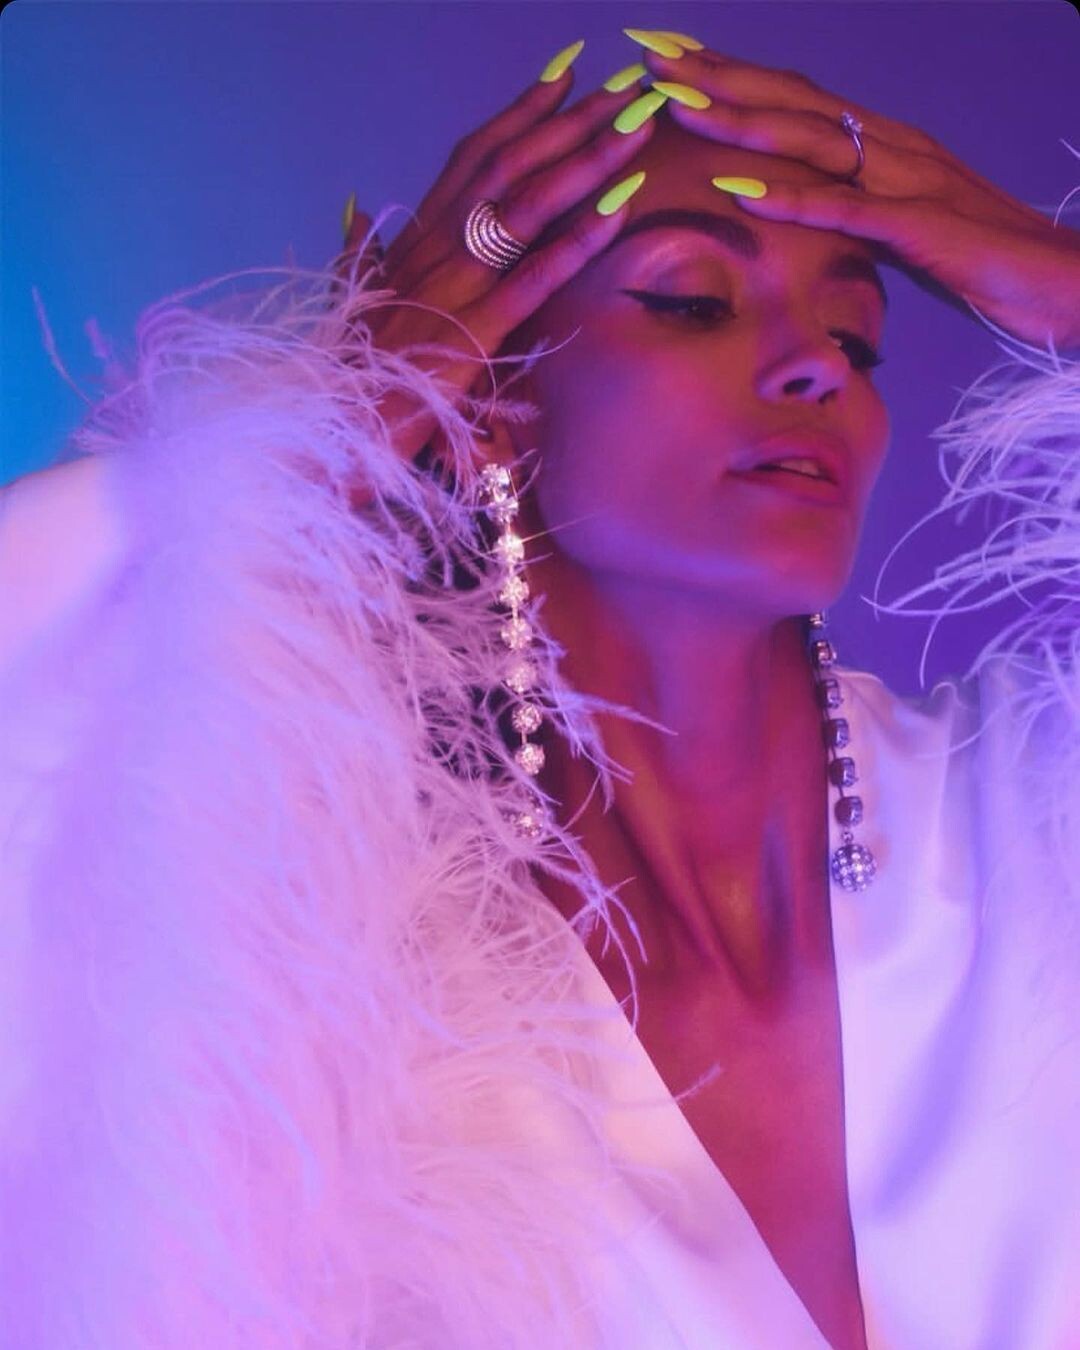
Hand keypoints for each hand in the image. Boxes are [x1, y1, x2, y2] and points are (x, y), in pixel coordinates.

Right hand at [330, 56, 657, 485]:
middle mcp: (433, 249)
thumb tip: (356, 211)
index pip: (472, 159)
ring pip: (525, 207)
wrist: (333, 423)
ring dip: (586, 160)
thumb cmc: (350, 370)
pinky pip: (532, 278)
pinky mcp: (472, 331)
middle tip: (627, 84)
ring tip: (638, 125)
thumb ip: (356, 253)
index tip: (565, 75)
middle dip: (571, 120)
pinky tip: (618, 210)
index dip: (520, 114)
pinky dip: (576, 242)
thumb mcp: (350, 300)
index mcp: (413, 240)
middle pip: (509, 165)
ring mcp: (453, 287)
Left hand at [636, 43, 1079, 349]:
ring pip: (809, 140)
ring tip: (677, 103)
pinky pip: (845, 207)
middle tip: (651, 56)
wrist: (1062, 281)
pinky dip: (789, 196)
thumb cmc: (984, 259)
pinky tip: (738, 187)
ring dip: (738, 120)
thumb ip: (852, 211)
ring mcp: (907, 179)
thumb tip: (802, 210)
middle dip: (718, 77)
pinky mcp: (920, 225)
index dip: (733, 76)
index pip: (796, 98)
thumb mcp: (901, 230)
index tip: (671, 60)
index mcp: (883, 145)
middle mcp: (891, 146)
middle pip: (791, 102)